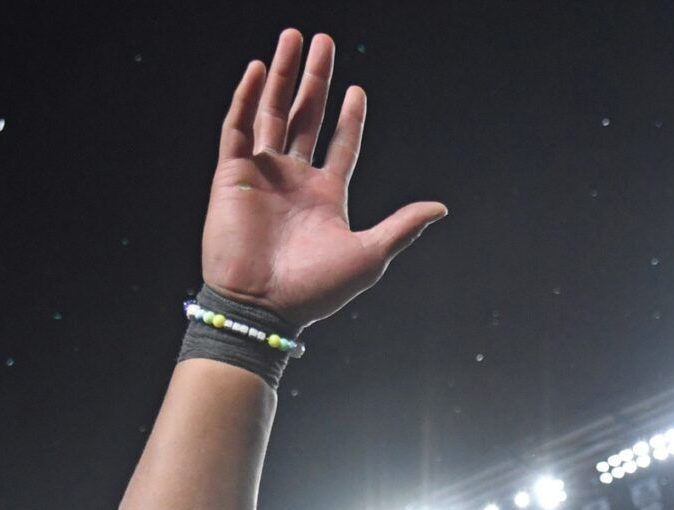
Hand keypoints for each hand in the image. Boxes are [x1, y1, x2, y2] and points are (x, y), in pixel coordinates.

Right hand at [199, 30, 446, 327]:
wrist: (264, 308)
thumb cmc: (315, 290)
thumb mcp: (369, 255)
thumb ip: (402, 227)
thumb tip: (441, 208)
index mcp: (326, 196)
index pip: (342, 146)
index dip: (351, 118)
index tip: (358, 90)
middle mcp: (293, 180)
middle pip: (306, 116)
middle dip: (315, 79)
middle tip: (324, 41)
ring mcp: (262, 174)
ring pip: (272, 112)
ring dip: (282, 75)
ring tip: (293, 38)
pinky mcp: (232, 175)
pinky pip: (237, 128)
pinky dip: (245, 98)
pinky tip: (256, 70)